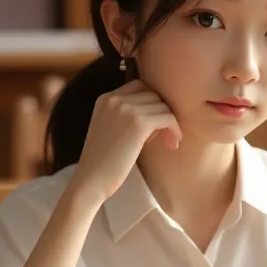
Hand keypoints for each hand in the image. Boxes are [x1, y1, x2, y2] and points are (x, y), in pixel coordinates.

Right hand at [67, 80, 181, 206]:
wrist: (91, 181)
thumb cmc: (103, 162)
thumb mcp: (109, 128)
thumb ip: (125, 114)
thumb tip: (158, 106)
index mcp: (105, 98)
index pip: (140, 86)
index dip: (152, 103)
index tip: (155, 124)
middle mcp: (114, 98)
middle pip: (154, 95)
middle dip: (161, 113)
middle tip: (163, 136)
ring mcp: (126, 109)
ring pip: (163, 106)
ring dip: (169, 123)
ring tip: (166, 142)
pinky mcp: (139, 123)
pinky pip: (168, 118)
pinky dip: (174, 130)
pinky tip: (173, 144)